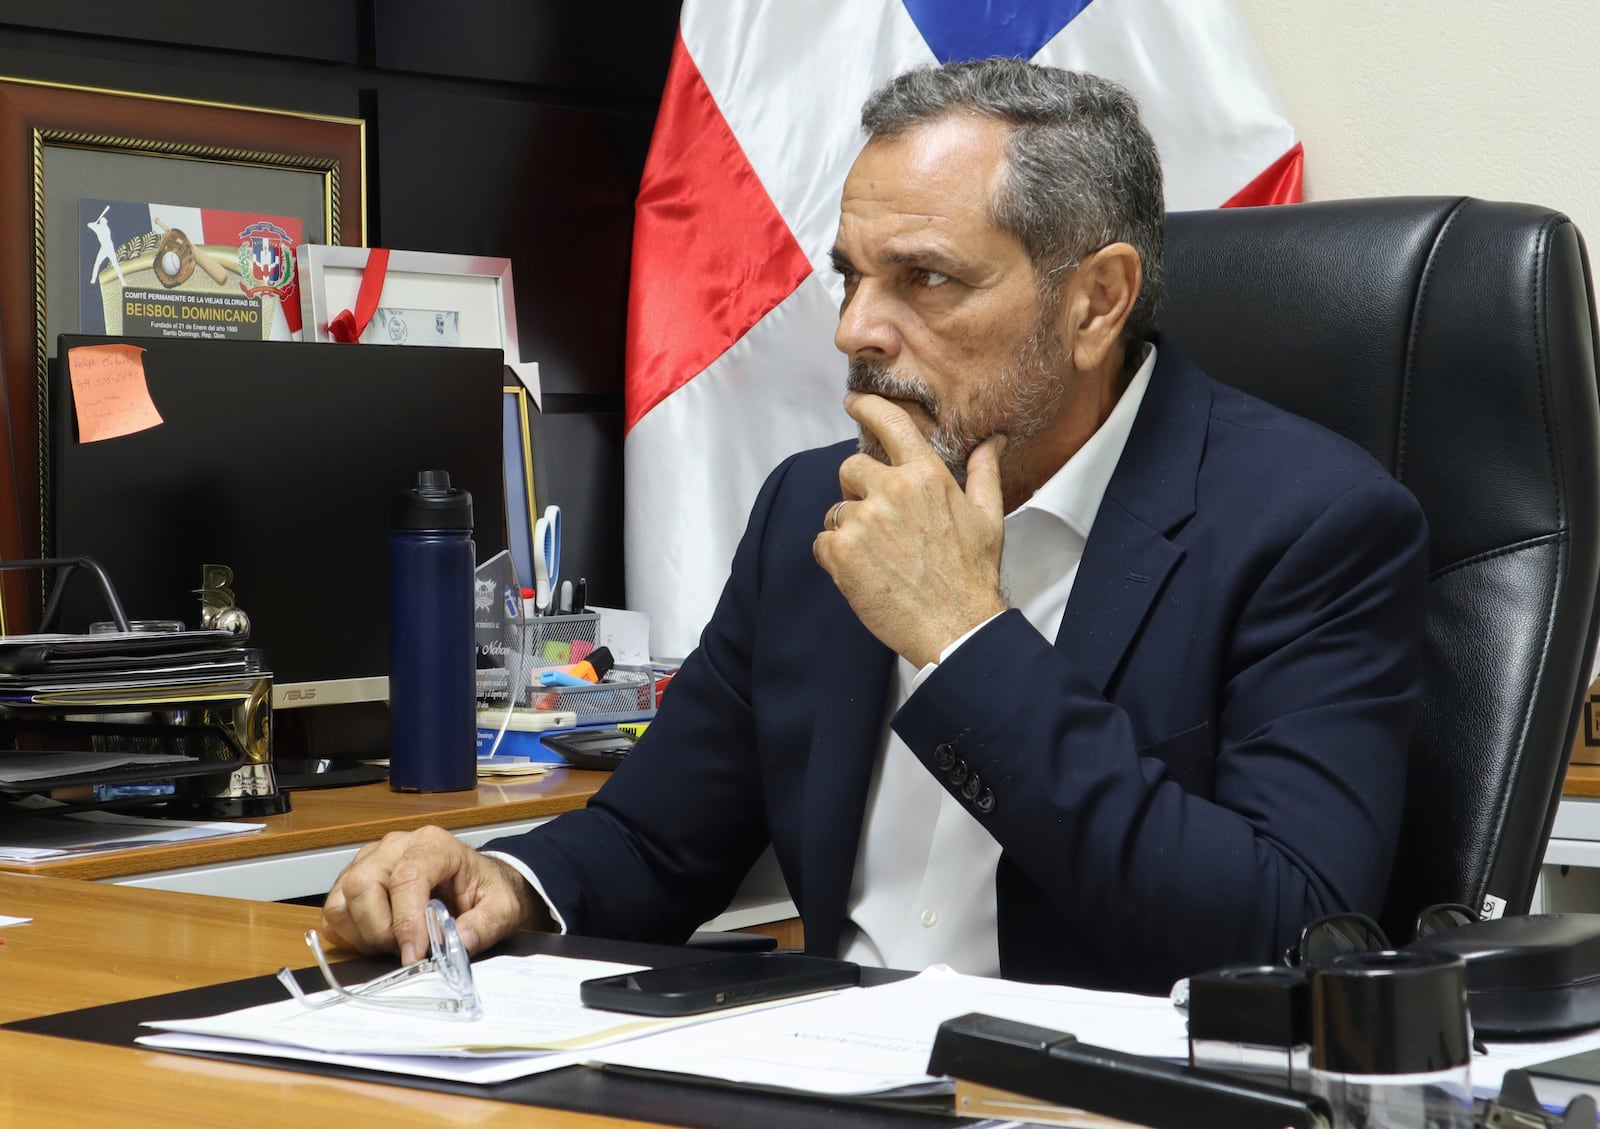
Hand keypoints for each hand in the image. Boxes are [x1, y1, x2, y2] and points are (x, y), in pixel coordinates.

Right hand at [320, 825, 549, 964]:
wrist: (477, 884)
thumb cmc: (485, 891)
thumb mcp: (502, 908)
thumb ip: (484, 925)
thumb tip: (458, 941)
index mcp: (434, 845)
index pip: (407, 877)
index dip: (406, 921)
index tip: (414, 954)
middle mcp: (396, 846)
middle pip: (363, 884)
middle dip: (380, 929)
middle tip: (406, 950)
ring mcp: (370, 860)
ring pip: (341, 898)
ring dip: (362, 934)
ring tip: (393, 945)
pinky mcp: (353, 879)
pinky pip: (334, 911)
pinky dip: (350, 934)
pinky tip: (377, 940)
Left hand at [813, 392, 1007, 666]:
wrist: (955, 628)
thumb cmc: (973, 575)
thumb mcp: (989, 517)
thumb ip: (985, 472)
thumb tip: (993, 440)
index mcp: (926, 475)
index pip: (889, 424)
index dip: (866, 407)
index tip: (852, 402)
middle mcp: (891, 490)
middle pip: (850, 468)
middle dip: (858, 489)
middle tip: (880, 522)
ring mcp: (863, 520)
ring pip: (836, 510)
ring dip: (850, 530)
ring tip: (881, 558)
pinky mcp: (841, 552)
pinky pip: (822, 541)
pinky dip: (836, 557)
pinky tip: (865, 573)